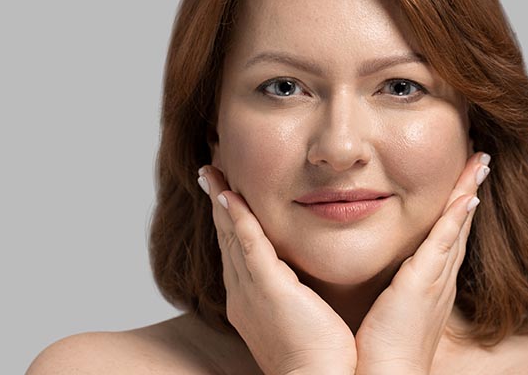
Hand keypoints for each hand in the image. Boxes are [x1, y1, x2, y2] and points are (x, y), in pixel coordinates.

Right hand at [198, 165, 356, 374]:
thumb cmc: (318, 359)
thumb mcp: (302, 319)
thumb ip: (299, 295)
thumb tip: (306, 283)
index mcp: (250, 302)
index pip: (236, 252)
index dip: (229, 222)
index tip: (225, 195)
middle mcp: (243, 295)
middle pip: (226, 239)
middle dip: (218, 204)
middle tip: (209, 174)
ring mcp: (253, 291)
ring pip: (232, 236)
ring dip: (222, 201)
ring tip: (212, 172)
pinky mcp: (270, 289)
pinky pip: (249, 245)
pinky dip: (238, 218)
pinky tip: (229, 195)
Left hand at [354, 151, 488, 374]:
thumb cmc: (375, 351)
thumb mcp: (382, 308)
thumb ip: (380, 286)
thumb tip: (367, 271)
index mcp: (427, 284)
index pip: (444, 236)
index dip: (455, 207)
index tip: (461, 179)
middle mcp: (438, 279)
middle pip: (459, 225)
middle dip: (470, 190)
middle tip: (480, 159)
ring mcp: (435, 279)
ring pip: (458, 225)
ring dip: (469, 191)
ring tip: (481, 162)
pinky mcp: (425, 282)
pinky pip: (447, 241)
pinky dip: (458, 216)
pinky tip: (468, 192)